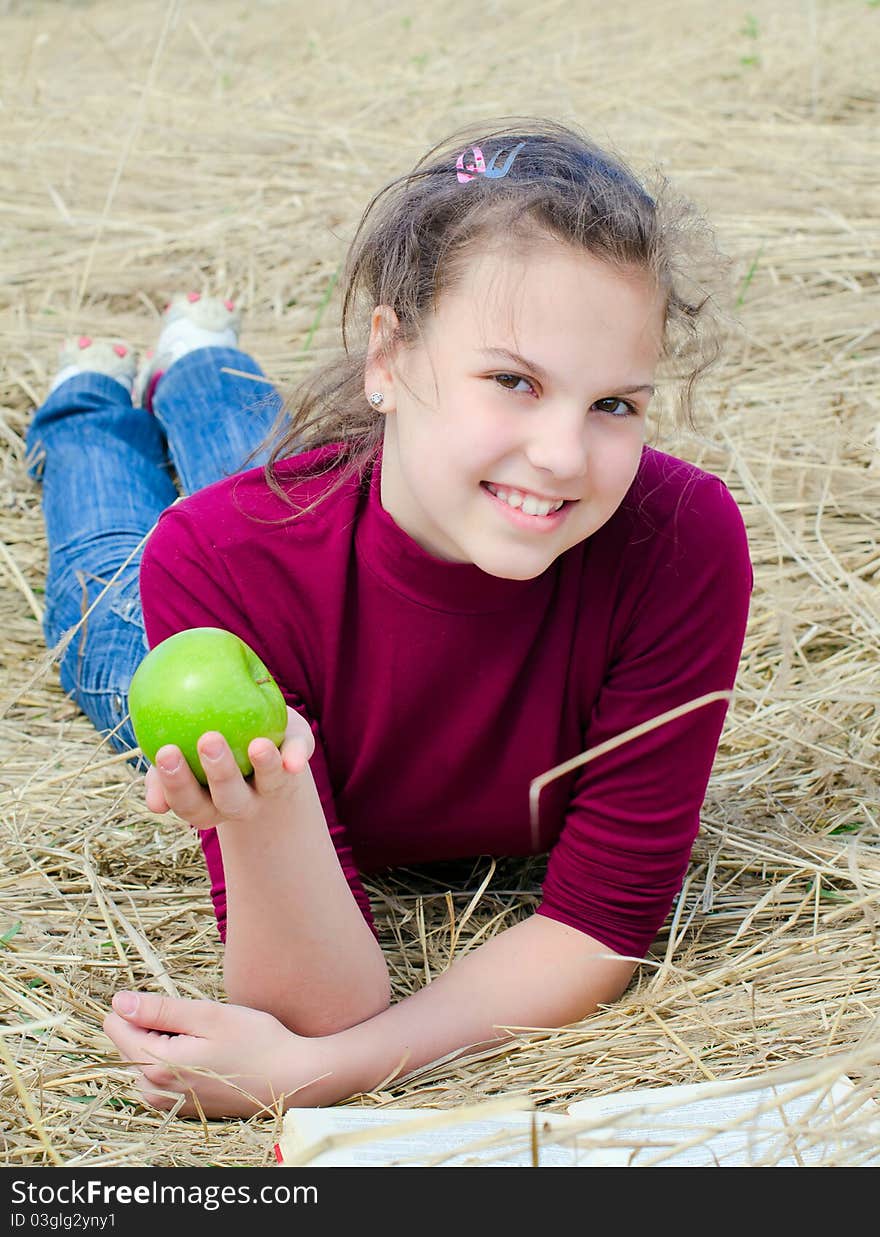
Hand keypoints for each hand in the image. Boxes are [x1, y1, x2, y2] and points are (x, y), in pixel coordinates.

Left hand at [103, 990, 330, 1117]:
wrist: (291, 1080)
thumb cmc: (256, 1042)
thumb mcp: (209, 1016)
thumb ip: (159, 1010)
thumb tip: (119, 1001)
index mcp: (157, 1066)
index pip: (116, 1026)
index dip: (143, 1007)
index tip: (176, 1008)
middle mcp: (153, 1091)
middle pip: (129, 1042)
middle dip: (156, 1026)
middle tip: (200, 1026)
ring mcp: (166, 1103)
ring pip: (143, 1057)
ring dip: (166, 1043)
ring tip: (206, 1041)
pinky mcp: (179, 1107)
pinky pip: (159, 1074)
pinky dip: (176, 1058)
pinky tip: (208, 1056)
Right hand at [144, 705, 314, 827]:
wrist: (256, 740)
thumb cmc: (206, 745)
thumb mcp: (179, 753)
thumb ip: (162, 769)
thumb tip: (153, 803)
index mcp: (206, 802)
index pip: (188, 802)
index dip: (174, 784)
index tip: (165, 751)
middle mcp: (238, 802)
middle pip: (228, 799)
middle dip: (219, 773)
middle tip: (208, 739)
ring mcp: (268, 789)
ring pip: (267, 784)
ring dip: (264, 765)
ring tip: (257, 745)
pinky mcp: (293, 767)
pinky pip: (296, 759)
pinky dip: (296, 758)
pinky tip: (294, 759)